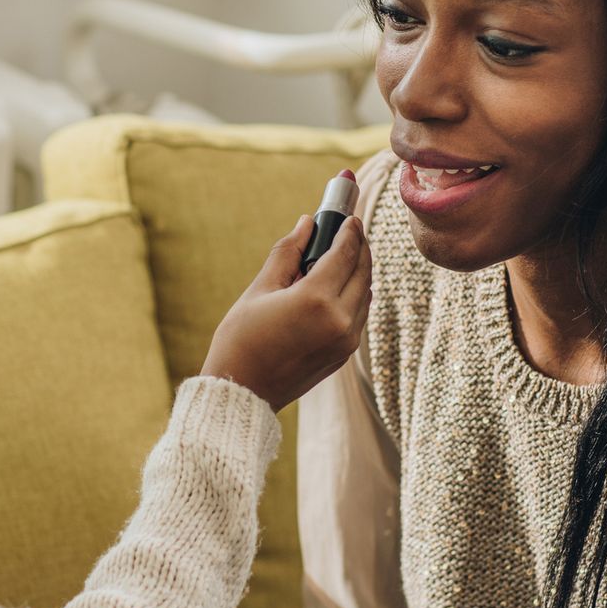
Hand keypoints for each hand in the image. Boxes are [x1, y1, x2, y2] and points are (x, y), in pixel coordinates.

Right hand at [200, 213, 371, 410]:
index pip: (345, 253)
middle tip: (351, 230)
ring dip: (360, 270)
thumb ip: (287, 253)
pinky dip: (355, 294)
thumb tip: (307, 224)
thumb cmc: (241, 339)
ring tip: (344, 254)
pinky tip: (339, 284)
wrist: (242, 391)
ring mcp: (346, 341)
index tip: (350, 216)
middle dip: (359, 246)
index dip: (349, 230)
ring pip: (365, 293)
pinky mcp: (344, 354)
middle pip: (363, 271)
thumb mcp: (259, 289)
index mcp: (316, 300)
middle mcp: (339, 320)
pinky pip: (359, 315)